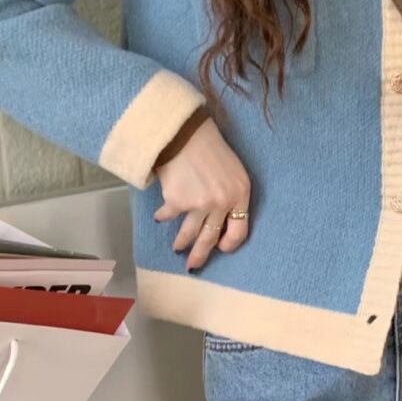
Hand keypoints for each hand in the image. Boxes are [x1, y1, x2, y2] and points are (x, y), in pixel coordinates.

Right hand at [153, 118, 250, 269]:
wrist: (185, 134)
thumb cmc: (211, 149)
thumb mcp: (233, 171)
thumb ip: (232, 195)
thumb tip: (220, 220)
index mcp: (240, 194)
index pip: (240, 230)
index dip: (230, 243)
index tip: (221, 248)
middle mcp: (222, 203)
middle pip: (212, 238)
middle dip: (201, 255)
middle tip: (194, 265)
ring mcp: (200, 205)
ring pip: (189, 234)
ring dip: (181, 242)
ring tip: (177, 247)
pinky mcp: (178, 202)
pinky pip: (169, 216)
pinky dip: (163, 217)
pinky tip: (160, 216)